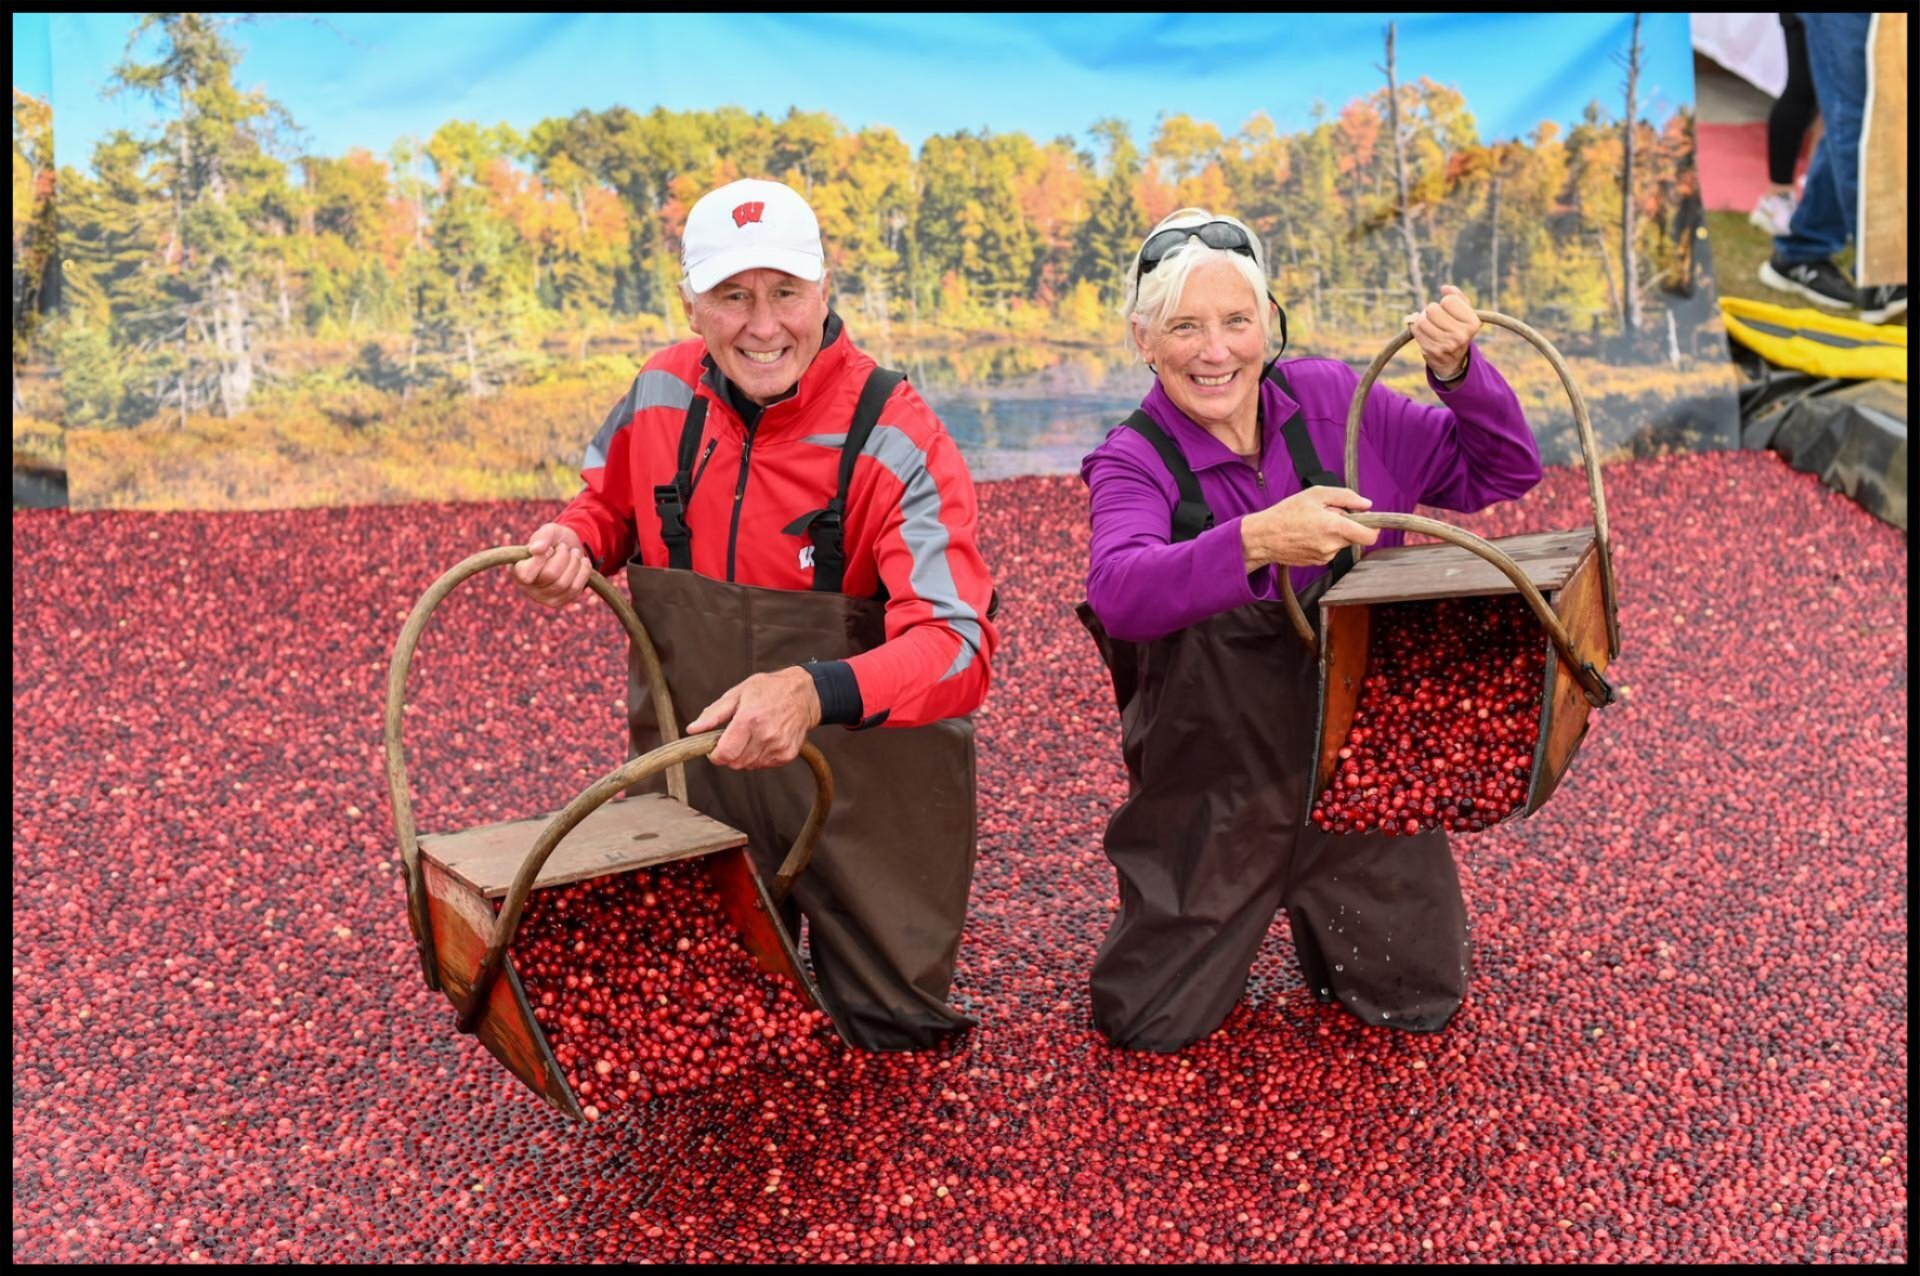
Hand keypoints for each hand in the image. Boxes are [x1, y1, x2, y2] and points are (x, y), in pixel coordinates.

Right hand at [511, 523, 591, 608]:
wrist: (569, 550)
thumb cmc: (554, 540)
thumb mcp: (550, 531)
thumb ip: (542, 537)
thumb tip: (536, 549)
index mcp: (517, 569)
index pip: (526, 574)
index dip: (541, 559)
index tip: (549, 548)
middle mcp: (525, 587)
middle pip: (549, 576)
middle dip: (562, 557)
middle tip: (564, 547)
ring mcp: (541, 597)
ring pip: (563, 584)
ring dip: (574, 563)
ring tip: (574, 553)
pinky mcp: (557, 602)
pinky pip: (574, 590)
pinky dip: (582, 573)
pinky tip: (582, 562)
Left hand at [687, 667, 822, 769]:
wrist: (804, 694)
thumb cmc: (769, 689)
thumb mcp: (738, 694)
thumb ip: (713, 714)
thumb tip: (692, 729)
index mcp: (749, 719)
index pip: (725, 754)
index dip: (715, 755)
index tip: (715, 748)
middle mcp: (766, 735)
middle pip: (736, 763)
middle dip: (729, 755)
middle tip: (734, 738)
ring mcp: (778, 746)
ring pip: (749, 765)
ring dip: (744, 756)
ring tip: (751, 736)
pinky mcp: (787, 754)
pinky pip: (764, 765)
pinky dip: (759, 757)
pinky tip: (764, 740)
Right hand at [1241, 486, 1379, 571]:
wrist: (1263, 537)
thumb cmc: (1286, 513)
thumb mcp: (1316, 494)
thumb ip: (1346, 497)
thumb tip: (1367, 504)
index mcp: (1334, 527)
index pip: (1369, 536)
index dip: (1373, 528)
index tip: (1368, 520)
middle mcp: (1332, 546)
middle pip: (1354, 537)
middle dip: (1347, 525)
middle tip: (1328, 514)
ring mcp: (1324, 557)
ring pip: (1341, 543)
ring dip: (1334, 533)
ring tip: (1314, 524)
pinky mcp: (1317, 563)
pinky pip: (1329, 550)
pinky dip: (1323, 541)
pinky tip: (1307, 534)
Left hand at [1404, 284, 1480, 382]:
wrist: (1454, 360)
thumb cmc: (1458, 329)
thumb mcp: (1464, 313)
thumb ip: (1457, 297)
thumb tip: (1445, 288)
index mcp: (1472, 323)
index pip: (1448, 301)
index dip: (1446, 302)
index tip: (1449, 310)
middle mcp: (1461, 335)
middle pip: (1432, 309)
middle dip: (1432, 309)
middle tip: (1436, 316)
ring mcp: (1446, 344)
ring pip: (1421, 320)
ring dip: (1422, 318)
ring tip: (1430, 323)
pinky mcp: (1431, 351)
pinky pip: (1415, 330)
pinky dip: (1416, 327)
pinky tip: (1424, 330)